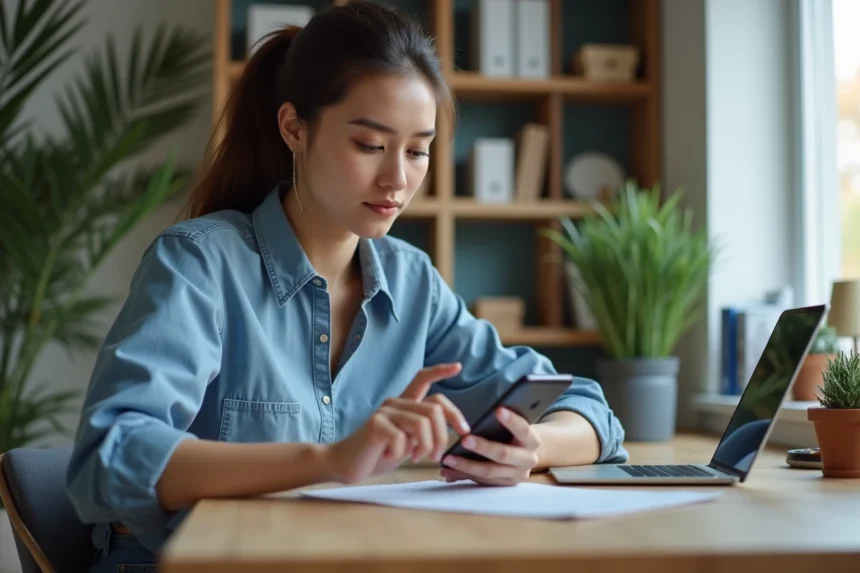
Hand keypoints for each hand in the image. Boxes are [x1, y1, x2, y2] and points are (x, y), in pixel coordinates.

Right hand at [325, 363, 470, 483]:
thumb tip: (451, 431)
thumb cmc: (379, 453)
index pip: (422, 379)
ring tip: (418, 458)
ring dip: (426, 446)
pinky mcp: (375, 424)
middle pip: (435, 409)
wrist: (347, 464)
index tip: (457, 367)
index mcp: (404, 405)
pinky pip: (402, 438)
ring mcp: (385, 411)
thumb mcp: (408, 442)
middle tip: (437, 456)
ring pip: (423, 423)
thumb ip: (424, 433)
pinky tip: (391, 455)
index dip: (440, 371)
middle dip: (443, 436)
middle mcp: (395, 402)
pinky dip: (402, 452)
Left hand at [440, 407, 539, 485]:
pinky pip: (481, 482)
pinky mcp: (504, 486)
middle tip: (465, 439)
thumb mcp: (515, 427)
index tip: (498, 410)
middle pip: (504, 454)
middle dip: (483, 447)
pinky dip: (463, 475)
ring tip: (448, 459)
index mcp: (532, 441)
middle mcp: (528, 460)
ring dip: (466, 466)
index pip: (523, 430)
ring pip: (489, 472)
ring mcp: (516, 475)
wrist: (525, 454)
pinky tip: (448, 471)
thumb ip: (503, 421)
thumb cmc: (514, 434)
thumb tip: (492, 410)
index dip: (512, 421)